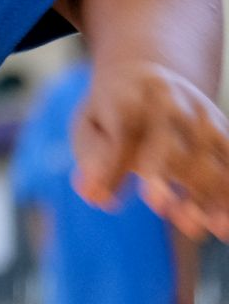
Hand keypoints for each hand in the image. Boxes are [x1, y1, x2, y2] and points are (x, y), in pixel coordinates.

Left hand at [72, 60, 228, 240]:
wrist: (152, 79)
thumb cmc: (113, 114)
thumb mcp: (92, 124)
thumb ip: (92, 157)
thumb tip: (93, 196)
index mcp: (128, 92)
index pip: (121, 128)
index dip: (112, 164)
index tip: (101, 197)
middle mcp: (169, 101)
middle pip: (169, 135)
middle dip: (162, 168)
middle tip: (154, 204)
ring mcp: (202, 116)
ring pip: (207, 154)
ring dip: (201, 193)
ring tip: (189, 227)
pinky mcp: (224, 134)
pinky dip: (227, 197)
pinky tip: (220, 227)